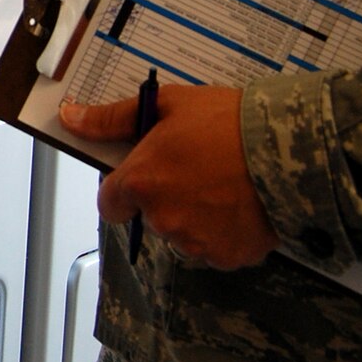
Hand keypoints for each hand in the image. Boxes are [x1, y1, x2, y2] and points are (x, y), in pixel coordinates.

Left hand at [60, 83, 279, 270]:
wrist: (290, 147)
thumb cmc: (231, 121)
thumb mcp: (169, 105)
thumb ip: (114, 118)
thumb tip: (71, 118)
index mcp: (141, 182)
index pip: (110, 203)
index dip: (126, 189)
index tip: (147, 175)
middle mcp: (162, 218)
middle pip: (151, 217)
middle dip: (167, 198)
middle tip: (199, 169)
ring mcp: (196, 242)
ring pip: (184, 234)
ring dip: (196, 217)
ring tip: (226, 185)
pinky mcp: (228, 256)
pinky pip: (216, 249)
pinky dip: (225, 233)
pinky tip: (242, 206)